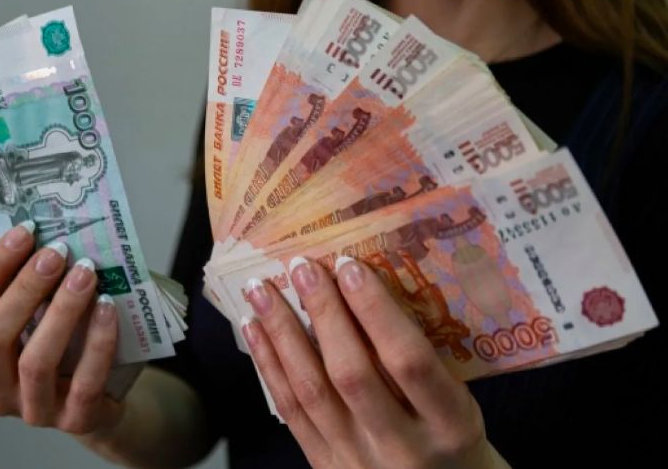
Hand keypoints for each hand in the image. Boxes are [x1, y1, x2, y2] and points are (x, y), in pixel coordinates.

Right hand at [0, 221, 123, 433]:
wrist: (100, 399)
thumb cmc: (60, 348)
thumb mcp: (33, 322)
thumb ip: (27, 290)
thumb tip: (45, 233)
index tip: (24, 232)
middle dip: (25, 288)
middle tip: (56, 252)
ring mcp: (32, 411)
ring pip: (36, 361)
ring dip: (61, 310)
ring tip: (85, 273)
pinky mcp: (75, 420)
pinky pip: (85, 381)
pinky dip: (98, 341)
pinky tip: (107, 307)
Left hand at [242, 257, 508, 468]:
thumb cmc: (452, 438)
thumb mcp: (460, 403)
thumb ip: (423, 359)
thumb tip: (366, 286)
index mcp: (449, 424)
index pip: (409, 361)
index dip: (376, 311)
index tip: (350, 267)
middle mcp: (401, 447)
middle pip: (351, 373)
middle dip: (323, 313)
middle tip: (302, 268)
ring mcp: (357, 461)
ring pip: (311, 390)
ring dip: (282, 333)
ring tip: (261, 290)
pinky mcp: (324, 467)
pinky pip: (291, 411)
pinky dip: (270, 365)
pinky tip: (255, 330)